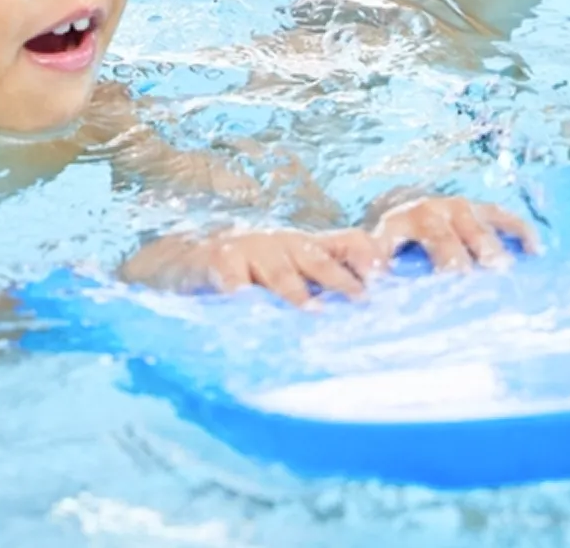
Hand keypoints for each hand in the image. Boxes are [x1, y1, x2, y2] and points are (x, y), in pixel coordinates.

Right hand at [120, 227, 388, 307]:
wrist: (183, 261)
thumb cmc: (247, 276)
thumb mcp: (289, 276)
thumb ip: (319, 291)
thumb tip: (364, 328)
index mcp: (308, 246)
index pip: (350, 242)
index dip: (370, 259)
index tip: (387, 282)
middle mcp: (284, 242)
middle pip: (319, 258)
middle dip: (342, 281)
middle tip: (363, 304)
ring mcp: (251, 248)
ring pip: (279, 270)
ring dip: (296, 292)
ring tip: (312, 314)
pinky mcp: (218, 260)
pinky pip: (232, 279)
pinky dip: (241, 293)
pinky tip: (247, 311)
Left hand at [366, 196, 539, 270]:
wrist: (412, 211)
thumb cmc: (396, 244)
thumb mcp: (377, 254)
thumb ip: (375, 270)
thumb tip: (370, 295)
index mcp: (396, 223)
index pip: (390, 239)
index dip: (386, 257)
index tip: (385, 279)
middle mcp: (427, 211)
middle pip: (441, 236)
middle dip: (451, 260)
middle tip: (462, 282)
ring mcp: (458, 207)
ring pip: (474, 226)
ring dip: (486, 247)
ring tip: (501, 269)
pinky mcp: (481, 208)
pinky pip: (503, 217)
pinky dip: (518, 231)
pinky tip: (534, 251)